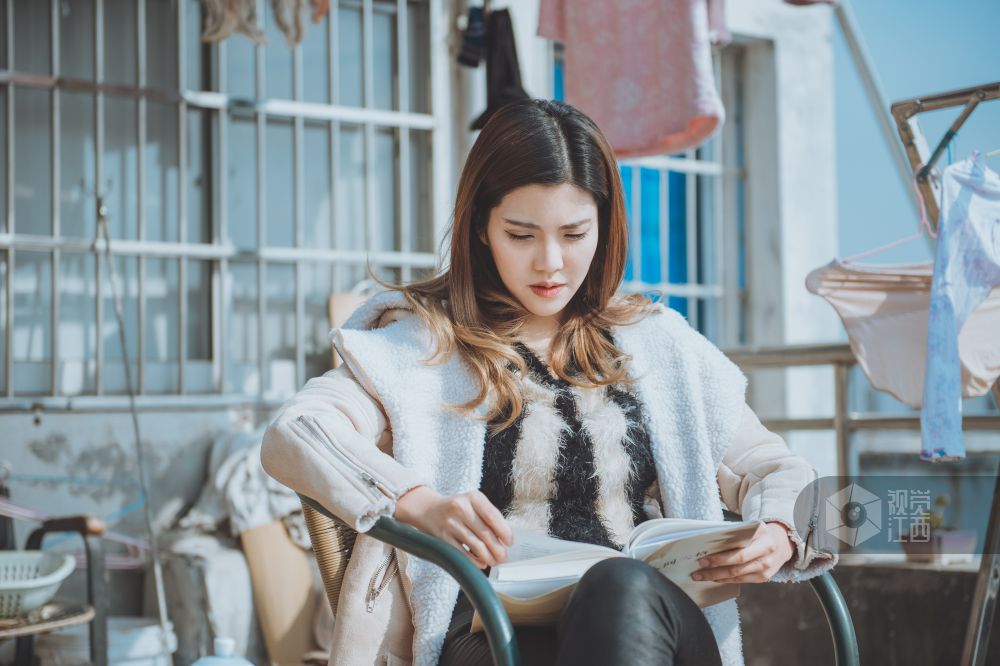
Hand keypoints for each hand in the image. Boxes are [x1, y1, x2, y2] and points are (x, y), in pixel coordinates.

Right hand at [395, 486, 513, 568]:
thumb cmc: (457, 508)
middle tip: (504, 557)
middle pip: (485, 534)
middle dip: (499, 549)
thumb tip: (505, 539)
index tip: (510, 542)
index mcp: (473, 497)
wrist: (428, 509)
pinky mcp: (442, 538)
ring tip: (494, 561)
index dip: (505, 532)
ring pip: (476, 546)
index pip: (493, 516)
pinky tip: (481, 563)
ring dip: (489, 557)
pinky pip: (463, 554)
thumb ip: (489, 516)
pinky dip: (475, 562)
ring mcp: (450, 523)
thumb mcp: (472, 503)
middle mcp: (461, 508)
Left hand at [690, 522, 794, 583]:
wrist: (782, 543)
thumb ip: (737, 533)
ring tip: (700, 576)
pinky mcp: (762, 579)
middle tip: (698, 570)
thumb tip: (711, 539)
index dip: (721, 559)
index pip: (740, 555)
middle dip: (714, 570)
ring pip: (736, 577)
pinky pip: (740, 581)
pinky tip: (713, 578)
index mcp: (765, 543)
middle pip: (736, 569)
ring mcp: (765, 572)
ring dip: (716, 577)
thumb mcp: (753, 527)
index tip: (704, 559)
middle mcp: (766, 560)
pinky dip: (725, 580)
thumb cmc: (761, 533)